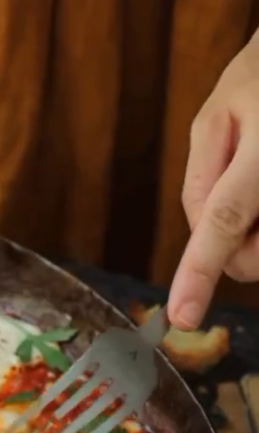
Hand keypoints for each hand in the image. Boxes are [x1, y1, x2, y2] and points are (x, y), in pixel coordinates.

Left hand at [169, 30, 258, 329]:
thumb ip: (201, 180)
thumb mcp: (215, 116)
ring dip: (256, 237)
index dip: (200, 272)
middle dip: (233, 249)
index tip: (182, 316)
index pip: (225, 220)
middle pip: (251, 260)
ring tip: (257, 178)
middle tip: (238, 191)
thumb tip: (200, 238)